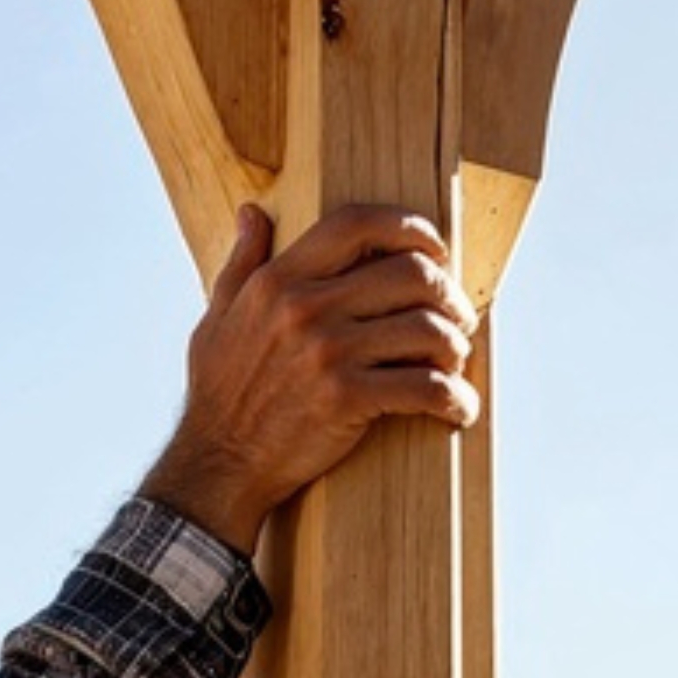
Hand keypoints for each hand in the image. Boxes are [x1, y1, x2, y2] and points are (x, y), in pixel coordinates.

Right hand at [144, 203, 478, 543]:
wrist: (218, 464)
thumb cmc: (220, 394)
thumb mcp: (217, 317)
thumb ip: (241, 263)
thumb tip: (253, 213)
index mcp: (279, 279)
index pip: (356, 223)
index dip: (409, 227)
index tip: (435, 250)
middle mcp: (305, 306)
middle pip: (410, 273)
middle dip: (449, 295)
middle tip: (459, 320)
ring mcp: (327, 352)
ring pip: (428, 329)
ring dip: (456, 348)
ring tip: (455, 365)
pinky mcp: (347, 399)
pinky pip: (427, 388)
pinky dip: (456, 399)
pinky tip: (459, 408)